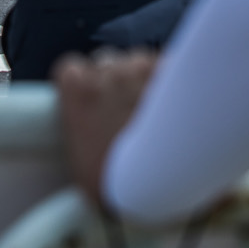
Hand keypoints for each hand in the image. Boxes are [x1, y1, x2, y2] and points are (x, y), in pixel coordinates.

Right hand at [54, 49, 159, 207]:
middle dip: (116, 81)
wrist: (161, 186)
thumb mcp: (78, 158)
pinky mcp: (174, 73)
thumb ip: (81, 125)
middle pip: (108, 62)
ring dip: (144, 78)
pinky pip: (169, 68)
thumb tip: (90, 122)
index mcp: (78, 91)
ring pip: (140, 61)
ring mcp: (143, 69)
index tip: (92, 96)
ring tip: (155, 111)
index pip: (71, 68)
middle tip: (127, 109)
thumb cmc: (117, 184)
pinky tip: (177, 108)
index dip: (83, 82)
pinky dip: (172, 83)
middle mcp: (109, 73)